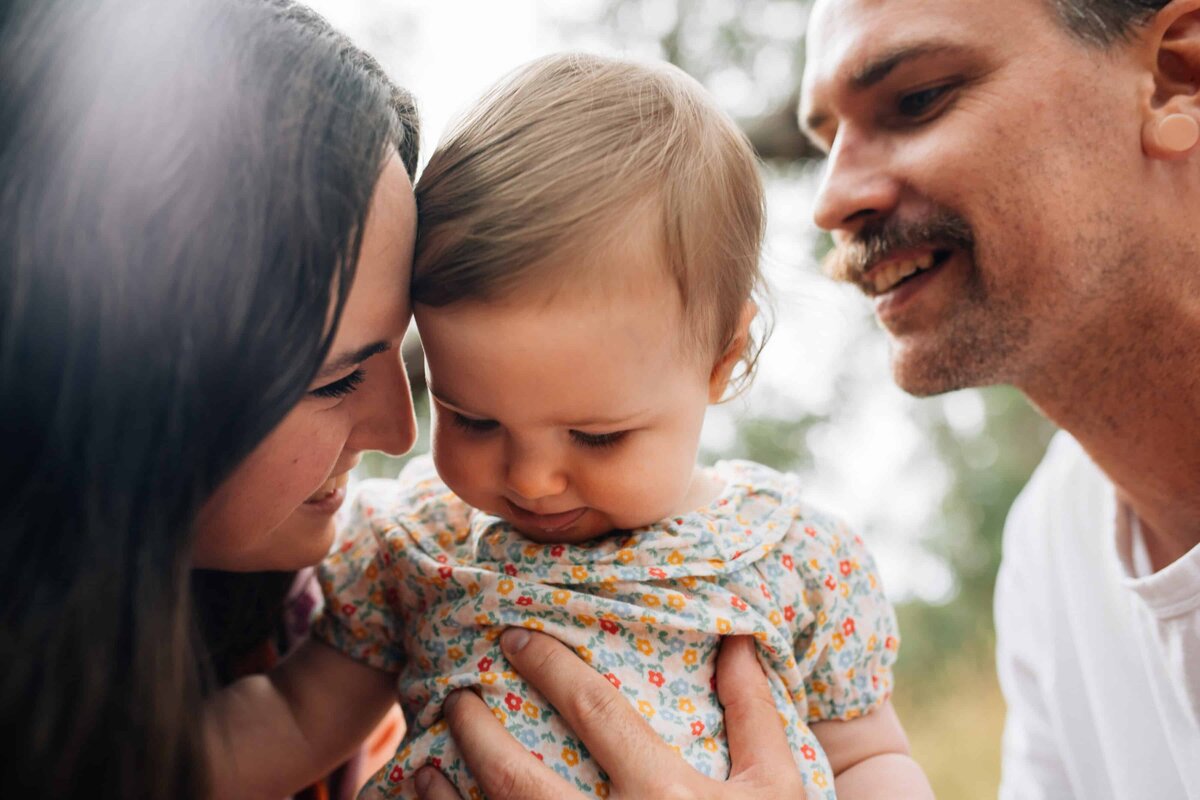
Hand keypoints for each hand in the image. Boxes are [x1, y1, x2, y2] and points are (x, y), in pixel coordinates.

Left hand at [413, 631, 806, 799]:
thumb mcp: (779, 791)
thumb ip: (756, 713)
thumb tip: (738, 637)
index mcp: (669, 795)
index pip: (594, 711)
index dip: (549, 665)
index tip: (513, 636)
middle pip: (519, 778)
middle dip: (476, 731)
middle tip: (455, 697)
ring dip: (445, 798)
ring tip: (420, 761)